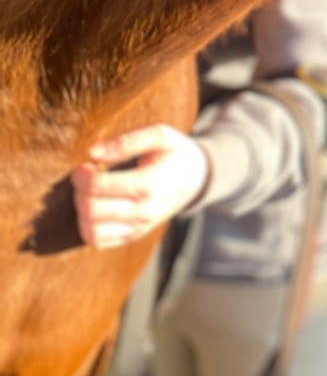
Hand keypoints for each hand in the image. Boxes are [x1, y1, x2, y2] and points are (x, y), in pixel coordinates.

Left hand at [71, 126, 210, 249]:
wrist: (197, 178)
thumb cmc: (175, 152)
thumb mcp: (160, 135)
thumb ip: (126, 141)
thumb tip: (92, 152)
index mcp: (149, 183)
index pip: (98, 187)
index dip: (82, 174)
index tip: (86, 164)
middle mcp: (144, 210)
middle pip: (91, 209)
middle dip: (79, 191)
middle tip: (87, 176)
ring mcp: (139, 226)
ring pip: (91, 230)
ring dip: (81, 211)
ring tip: (90, 194)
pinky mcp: (133, 235)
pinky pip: (99, 241)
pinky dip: (88, 227)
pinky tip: (97, 208)